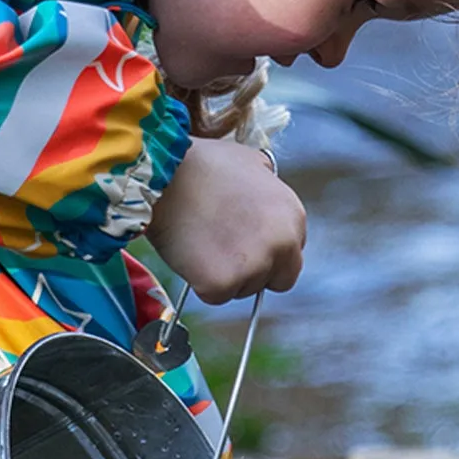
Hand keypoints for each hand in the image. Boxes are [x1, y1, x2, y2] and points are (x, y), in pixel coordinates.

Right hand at [143, 138, 306, 303]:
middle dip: (256, 271)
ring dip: (226, 276)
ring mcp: (254, 266)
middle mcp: (282, 243)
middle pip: (279, 279)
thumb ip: (268, 187)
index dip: (267, 249)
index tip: (243, 240)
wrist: (165, 174)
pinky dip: (201, 283)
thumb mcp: (251, 162)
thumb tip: (265, 198)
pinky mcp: (222, 283)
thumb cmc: (201, 163)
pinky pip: (216, 296)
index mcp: (293, 216)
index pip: (292, 252)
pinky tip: (190, 255)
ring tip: (202, 244)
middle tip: (224, 252)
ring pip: (245, 289)